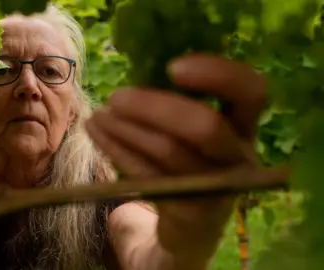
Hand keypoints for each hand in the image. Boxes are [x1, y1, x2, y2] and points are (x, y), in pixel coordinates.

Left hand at [85, 54, 265, 264]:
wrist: (190, 230)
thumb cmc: (188, 166)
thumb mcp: (192, 133)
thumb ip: (177, 102)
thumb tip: (139, 61)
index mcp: (245, 126)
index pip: (251, 91)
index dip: (217, 73)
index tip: (173, 67)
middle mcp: (239, 157)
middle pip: (205, 126)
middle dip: (154, 106)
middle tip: (117, 97)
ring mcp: (216, 188)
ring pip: (169, 151)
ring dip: (126, 128)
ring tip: (97, 115)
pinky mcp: (188, 211)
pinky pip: (147, 175)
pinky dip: (117, 149)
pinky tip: (96, 132)